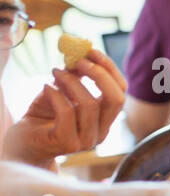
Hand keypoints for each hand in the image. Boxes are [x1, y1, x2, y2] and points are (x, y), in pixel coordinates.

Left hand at [0, 51, 126, 171]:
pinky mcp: (67, 143)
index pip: (121, 92)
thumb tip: (78, 53)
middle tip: (78, 60)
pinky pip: (67, 112)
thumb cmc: (42, 117)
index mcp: (105, 119)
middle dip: (99, 74)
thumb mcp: (61, 92)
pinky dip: (55, 94)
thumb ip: (73, 77)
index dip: (109, 69)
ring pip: (90, 104)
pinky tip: (45, 87)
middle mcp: (101, 131)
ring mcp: (86, 140)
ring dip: (71, 81)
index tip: (91, 50)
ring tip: (54, 72)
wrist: (22, 144)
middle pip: (116, 99)